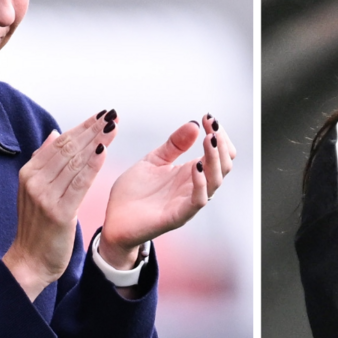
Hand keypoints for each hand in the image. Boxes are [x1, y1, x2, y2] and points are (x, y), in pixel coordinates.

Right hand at [2, 110, 116, 300]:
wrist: (29, 262)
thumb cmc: (38, 227)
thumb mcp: (36, 191)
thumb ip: (45, 162)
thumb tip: (55, 134)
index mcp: (29, 173)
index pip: (59, 143)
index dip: (82, 127)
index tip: (101, 115)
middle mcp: (34, 181)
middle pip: (68, 148)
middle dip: (92, 130)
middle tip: (112, 115)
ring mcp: (45, 196)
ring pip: (75, 162)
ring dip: (96, 142)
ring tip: (113, 127)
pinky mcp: (58, 212)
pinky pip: (78, 184)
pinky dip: (92, 166)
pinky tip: (104, 151)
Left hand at [99, 113, 236, 268]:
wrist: (114, 221)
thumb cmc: (134, 193)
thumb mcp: (153, 160)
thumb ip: (174, 145)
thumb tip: (194, 124)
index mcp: (191, 174)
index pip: (218, 154)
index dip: (218, 135)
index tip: (208, 117)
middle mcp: (194, 187)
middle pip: (223, 166)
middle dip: (221, 143)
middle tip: (212, 124)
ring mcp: (187, 202)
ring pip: (215, 182)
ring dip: (215, 159)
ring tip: (210, 139)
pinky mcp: (177, 216)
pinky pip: (198, 201)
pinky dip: (201, 183)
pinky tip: (197, 166)